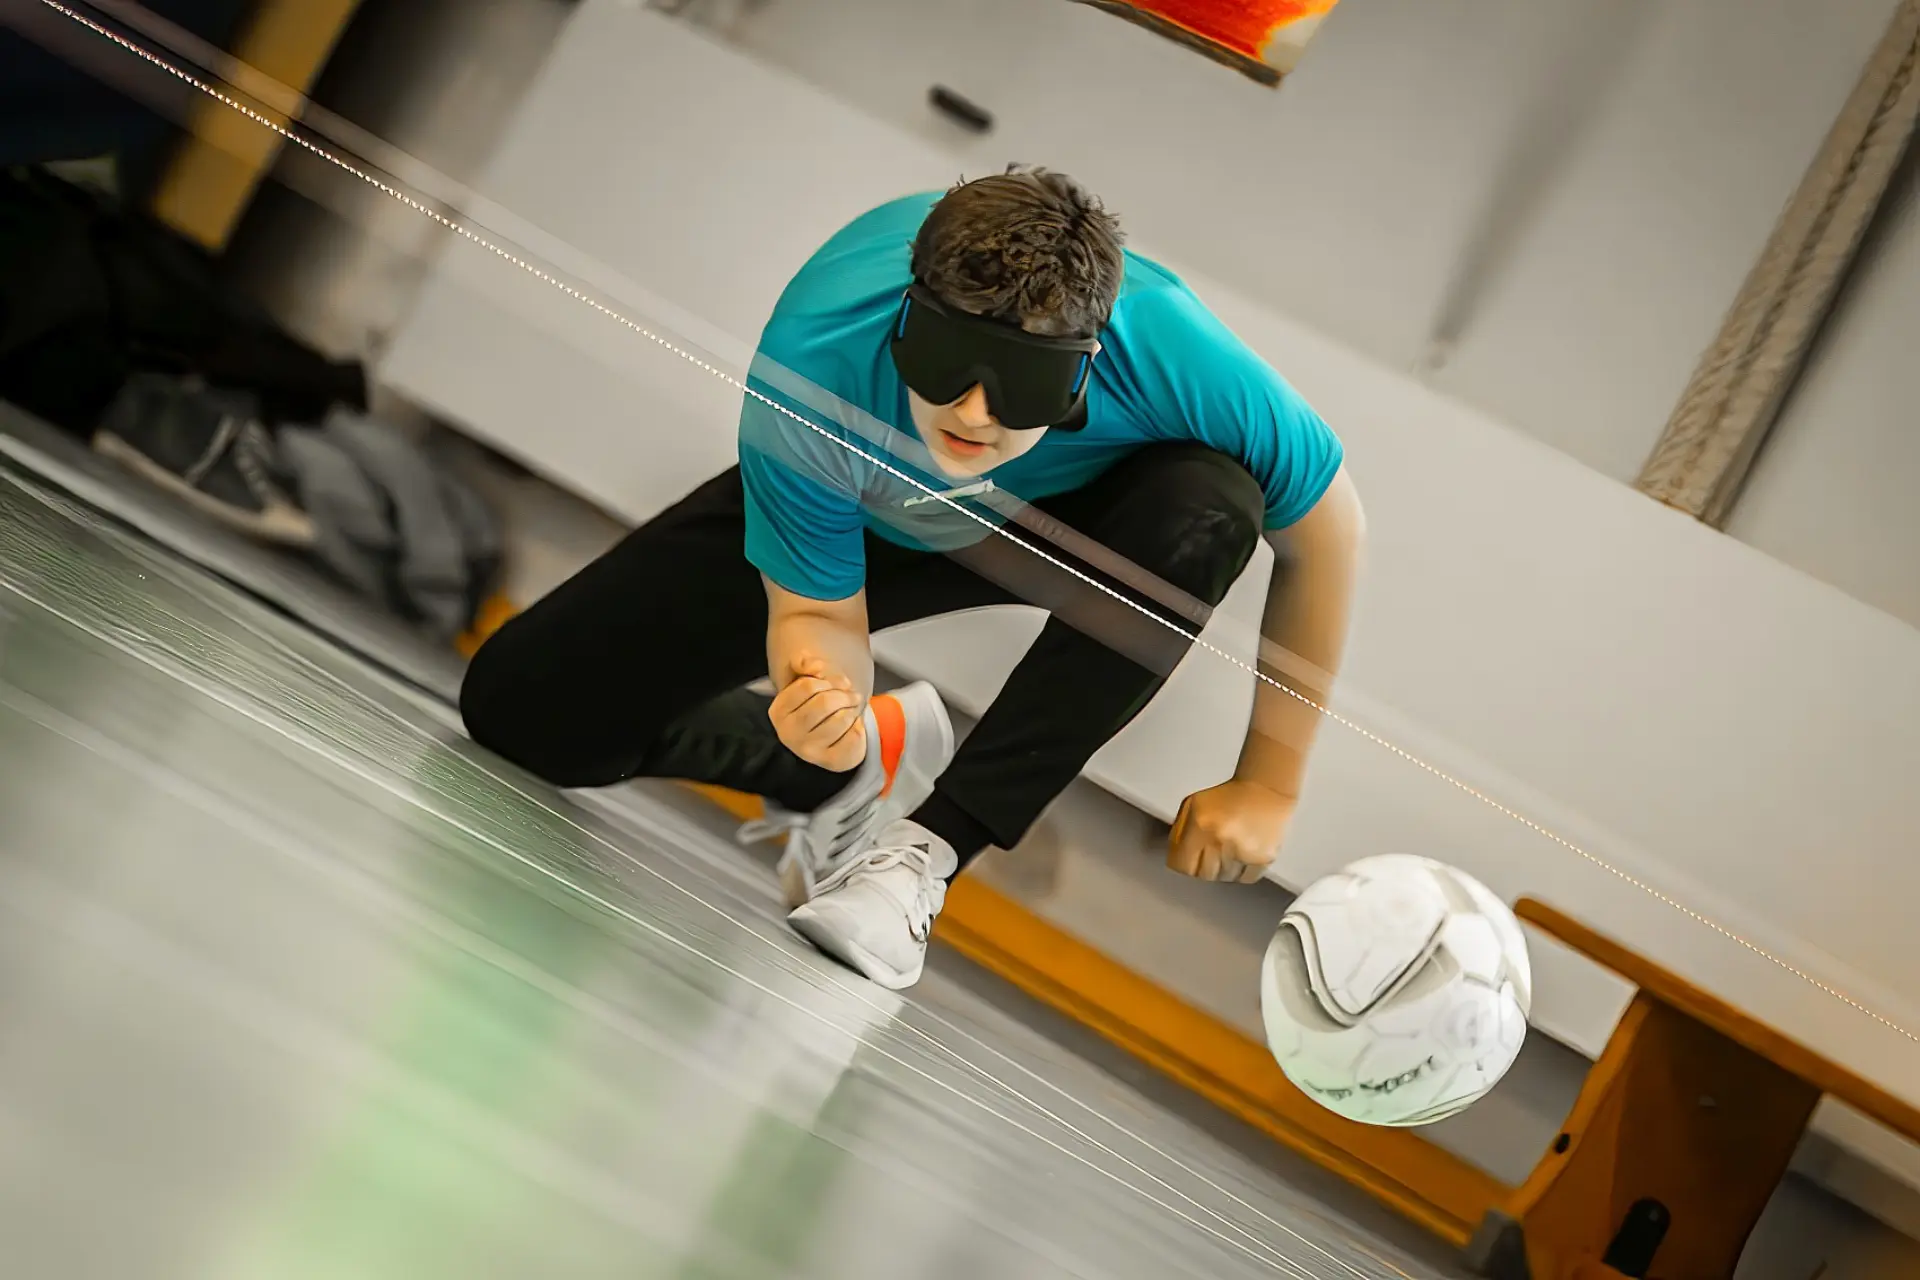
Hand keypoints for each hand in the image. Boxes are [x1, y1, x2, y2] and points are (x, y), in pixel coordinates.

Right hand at [769, 652, 867, 771]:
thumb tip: (812, 664)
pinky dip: (859, 727)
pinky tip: (853, 727)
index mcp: (779, 711)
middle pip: (824, 703)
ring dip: (852, 710)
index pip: (807, 686)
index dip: (830, 680)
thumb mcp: (807, 679)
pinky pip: (854, 737)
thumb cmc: (818, 705)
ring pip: (841, 720)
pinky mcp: (830, 761)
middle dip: (844, 695)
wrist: (830, 738)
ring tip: (851, 710)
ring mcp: (809, 751)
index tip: (840, 682)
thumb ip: (807, 664)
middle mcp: (788, 733)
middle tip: (852, 695)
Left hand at [1168, 780, 1294, 882]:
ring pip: (1223, 878)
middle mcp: (1222, 841)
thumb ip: (1178, 831)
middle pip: (1203, 874)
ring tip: (1228, 848)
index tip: (1186, 859)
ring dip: (1223, 868)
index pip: (1182, 865)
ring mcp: (1244, 852)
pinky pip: (1244, 879)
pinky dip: (1241, 871)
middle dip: (1203, 865)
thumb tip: (1174, 856)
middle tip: (1210, 850)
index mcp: (1201, 826)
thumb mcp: (1193, 804)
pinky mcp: (1264, 859)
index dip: (1183, 863)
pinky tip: (1242, 854)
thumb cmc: (1228, 796)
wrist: (1265, 790)